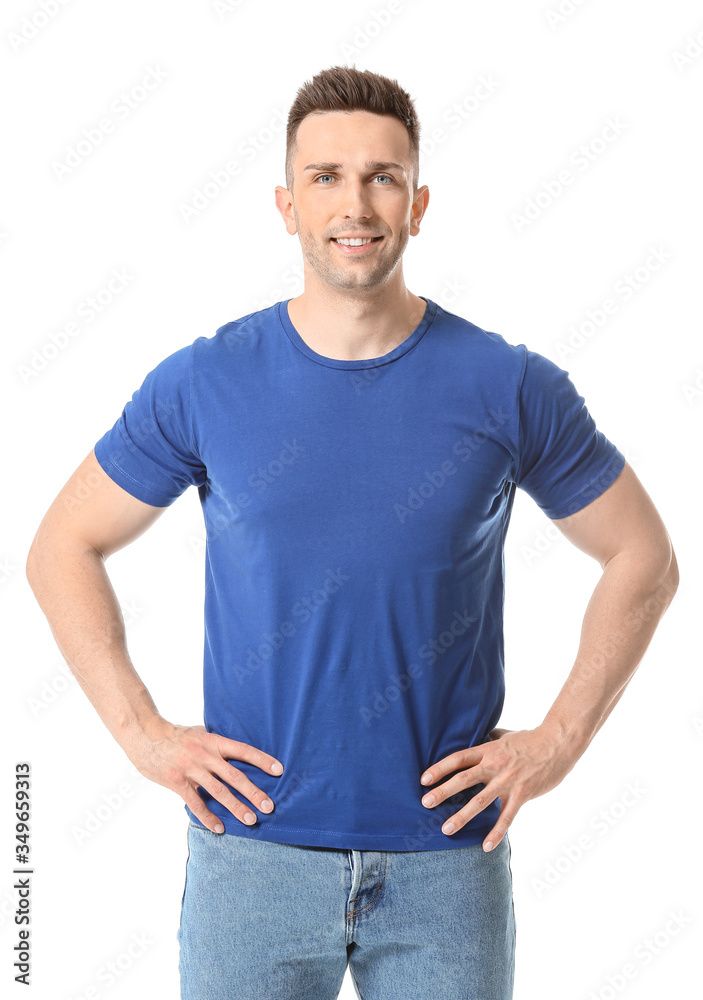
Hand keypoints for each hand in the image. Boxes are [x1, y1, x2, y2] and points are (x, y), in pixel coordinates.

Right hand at [124, 719, 283, 833]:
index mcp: (213, 741)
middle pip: (234, 775)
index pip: (243, 750)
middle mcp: (205, 755)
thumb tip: (237, 751)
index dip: (262, 760)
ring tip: (250, 820)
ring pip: (218, 792)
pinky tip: (219, 828)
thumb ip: (216, 743)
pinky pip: (195, 803)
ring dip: (236, 807)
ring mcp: (191, 769)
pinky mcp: (177, 782)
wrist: (145, 736)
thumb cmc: (176, 735)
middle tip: (269, 806)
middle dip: (254, 792)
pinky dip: (208, 817)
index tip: (279, 770)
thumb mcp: (200, 732)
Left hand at [420, 723, 578, 849]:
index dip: (440, 768)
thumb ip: (489, 741)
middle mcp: (494, 765)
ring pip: (480, 801)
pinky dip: (496, 833)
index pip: (458, 759)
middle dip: (443, 792)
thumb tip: (478, 740)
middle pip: (463, 779)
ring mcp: (508, 781)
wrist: (557, 744)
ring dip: (462, 816)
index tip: (423, 779)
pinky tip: (485, 846)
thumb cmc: (530, 739)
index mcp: (488, 750)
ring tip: (446, 829)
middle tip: (425, 803)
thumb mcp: (505, 736)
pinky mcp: (522, 794)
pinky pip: (506, 817)